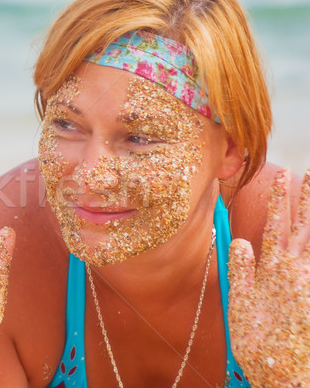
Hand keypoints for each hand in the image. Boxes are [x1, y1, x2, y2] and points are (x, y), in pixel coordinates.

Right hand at [228, 169, 309, 386]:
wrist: (285, 372)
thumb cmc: (259, 342)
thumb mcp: (242, 304)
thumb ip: (242, 269)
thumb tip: (241, 240)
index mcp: (273, 269)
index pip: (275, 224)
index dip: (277, 199)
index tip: (282, 175)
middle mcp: (295, 270)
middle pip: (302, 226)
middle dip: (305, 199)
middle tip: (309, 175)